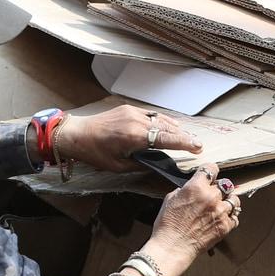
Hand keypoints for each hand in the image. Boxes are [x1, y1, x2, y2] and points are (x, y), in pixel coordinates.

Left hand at [56, 105, 201, 172]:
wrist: (76, 134)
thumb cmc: (95, 153)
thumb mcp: (119, 166)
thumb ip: (141, 163)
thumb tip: (157, 163)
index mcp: (134, 137)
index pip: (166, 138)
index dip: (184, 143)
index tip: (198, 147)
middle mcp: (136, 121)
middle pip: (167, 128)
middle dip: (184, 136)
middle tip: (198, 144)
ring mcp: (133, 113)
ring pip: (161, 120)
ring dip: (175, 128)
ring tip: (187, 137)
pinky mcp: (129, 109)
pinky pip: (151, 115)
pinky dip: (162, 121)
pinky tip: (170, 127)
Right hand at [141, 164, 240, 275]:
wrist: (173, 247)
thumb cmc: (168, 225)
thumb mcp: (171, 199)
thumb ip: (185, 189)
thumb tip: (192, 188)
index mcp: (196, 187)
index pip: (212, 168)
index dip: (210, 171)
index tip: (210, 174)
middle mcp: (211, 197)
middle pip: (225, 184)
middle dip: (219, 188)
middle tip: (214, 194)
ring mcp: (220, 212)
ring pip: (234, 199)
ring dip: (228, 201)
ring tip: (221, 206)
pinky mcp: (225, 226)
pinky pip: (235, 217)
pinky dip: (230, 217)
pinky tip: (222, 219)